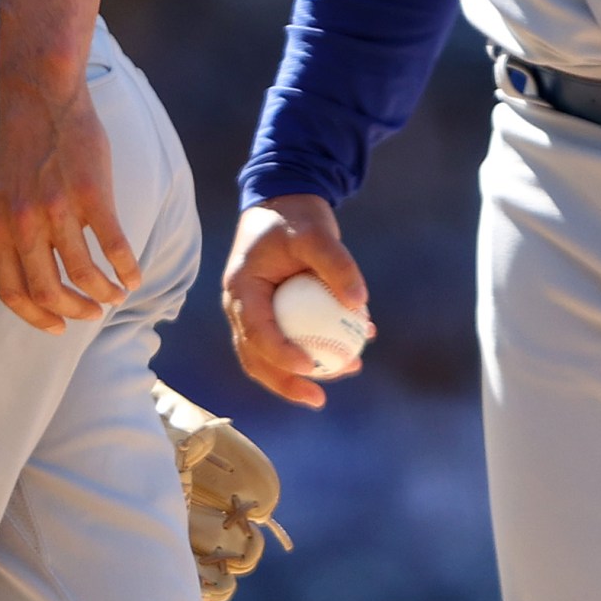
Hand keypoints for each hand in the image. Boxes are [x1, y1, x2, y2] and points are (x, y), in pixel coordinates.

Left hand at [0, 74, 143, 332]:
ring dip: (104, 293)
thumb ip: (12, 231)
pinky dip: (127, 269)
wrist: (41, 95)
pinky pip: (114, 246)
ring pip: (84, 274)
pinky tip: (134, 275)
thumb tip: (33, 272)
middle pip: (49, 290)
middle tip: (92, 313)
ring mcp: (58, 208)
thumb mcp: (2, 192)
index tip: (57, 328)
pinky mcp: (92, 194)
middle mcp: (23, 223)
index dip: (36, 316)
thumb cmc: (25, 145)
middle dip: (74, 311)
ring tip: (117, 295)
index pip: (12, 290)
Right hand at [222, 195, 372, 408]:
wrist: (285, 203)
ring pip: (272, 356)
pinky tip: (355, 349)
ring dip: (304, 373)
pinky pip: (292, 339)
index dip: (279, 356)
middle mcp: (241, 306)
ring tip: (348, 371)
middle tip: (319, 398)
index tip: (310, 368)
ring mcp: (255, 312)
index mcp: (241, 289)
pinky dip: (319, 347)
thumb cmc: (296, 217)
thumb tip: (359, 304)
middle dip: (286, 384)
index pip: (256, 332)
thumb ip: (337, 264)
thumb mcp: (317, 233)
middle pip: (256, 357)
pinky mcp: (273, 313)